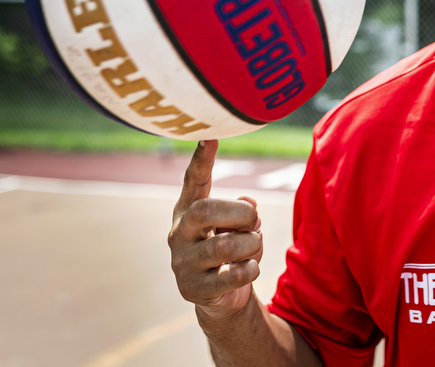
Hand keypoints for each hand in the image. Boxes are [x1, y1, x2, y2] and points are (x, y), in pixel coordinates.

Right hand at [168, 140, 263, 320]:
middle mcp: (179, 233)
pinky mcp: (192, 288)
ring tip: (253, 247)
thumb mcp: (238, 226)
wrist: (218, 297)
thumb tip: (249, 204)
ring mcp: (182, 262)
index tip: (209, 137)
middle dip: (241, 214)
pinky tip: (250, 268)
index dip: (202, 160)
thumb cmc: (230, 250)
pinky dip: (251, 268)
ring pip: (225, 245)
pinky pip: (233, 274)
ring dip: (252, 244)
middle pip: (205, 210)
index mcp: (189, 210)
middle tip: (255, 222)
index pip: (194, 181)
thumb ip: (242, 211)